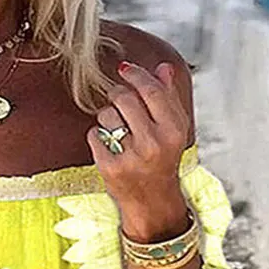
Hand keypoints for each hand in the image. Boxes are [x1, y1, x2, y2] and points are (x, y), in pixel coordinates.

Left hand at [88, 60, 191, 240]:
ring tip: (117, 130)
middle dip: (117, 94)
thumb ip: (169, 97)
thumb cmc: (162, 161)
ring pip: (107, 115)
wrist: (152, 201)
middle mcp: (154, 144)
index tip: (125, 69)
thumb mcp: (174, 130)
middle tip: (117, 100)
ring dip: (107, 117)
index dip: (135, 75)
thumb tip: (163, 67)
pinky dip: (97, 136)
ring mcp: (131, 157)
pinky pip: (94, 135)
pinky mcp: (110, 168)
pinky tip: (109, 146)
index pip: (150, 91)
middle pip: (124, 99)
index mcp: (173, 131)